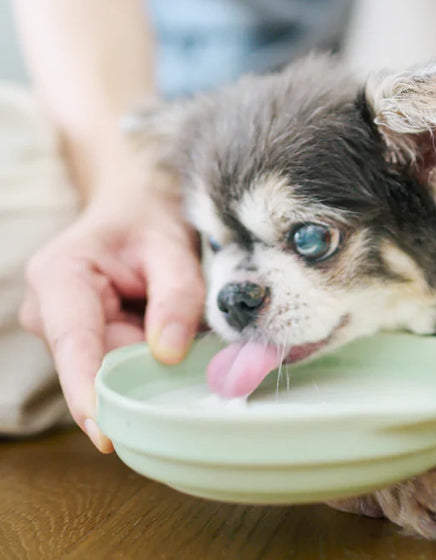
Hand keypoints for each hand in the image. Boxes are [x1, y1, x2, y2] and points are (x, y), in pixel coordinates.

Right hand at [19, 158, 204, 451]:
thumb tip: (169, 353)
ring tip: (169, 315)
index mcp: (58, 275)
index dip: (88, 391)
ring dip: (146, 358)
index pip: (73, 343)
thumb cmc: (148, 218)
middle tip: (189, 340)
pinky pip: (115, 366)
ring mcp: (57, 331)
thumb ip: (178, 294)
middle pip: (96, 363)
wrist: (133, 204)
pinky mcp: (77, 344)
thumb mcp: (172, 244)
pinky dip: (144, 357)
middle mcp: (46, 310)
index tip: (105, 432)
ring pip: (108, 369)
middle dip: (141, 368)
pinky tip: (159, 332)